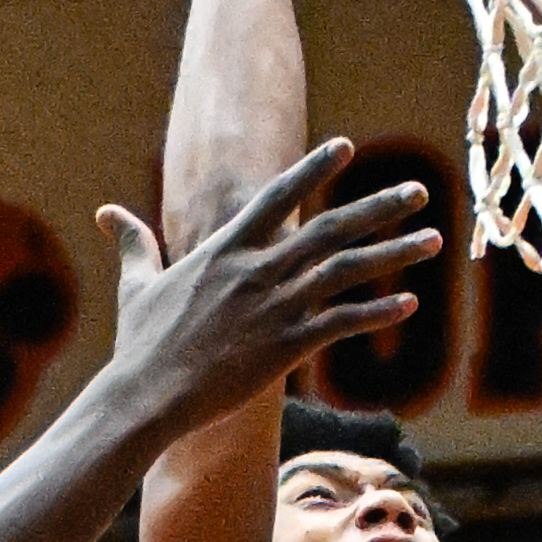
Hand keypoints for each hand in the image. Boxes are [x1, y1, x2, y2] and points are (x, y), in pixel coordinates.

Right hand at [99, 141, 439, 446]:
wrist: (148, 395)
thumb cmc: (141, 344)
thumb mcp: (137, 285)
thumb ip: (136, 243)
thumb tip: (108, 213)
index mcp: (226, 247)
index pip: (279, 195)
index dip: (314, 168)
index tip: (347, 147)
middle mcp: (258, 269)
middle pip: (331, 227)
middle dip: (380, 207)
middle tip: (419, 191)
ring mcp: (276, 307)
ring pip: (348, 271)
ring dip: (395, 254)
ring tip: (433, 240)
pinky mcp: (287, 347)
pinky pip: (343, 323)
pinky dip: (378, 311)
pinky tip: (410, 303)